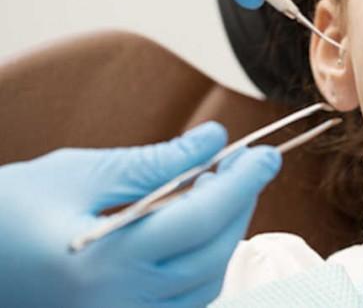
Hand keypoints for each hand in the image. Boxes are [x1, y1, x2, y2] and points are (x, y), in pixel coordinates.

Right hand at [0, 122, 280, 307]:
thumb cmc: (9, 212)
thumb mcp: (80, 172)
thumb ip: (157, 161)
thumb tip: (215, 141)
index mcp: (104, 263)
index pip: (200, 218)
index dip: (242, 182)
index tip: (266, 154)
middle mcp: (118, 305)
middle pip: (212, 253)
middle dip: (240, 204)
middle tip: (249, 164)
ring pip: (205, 282)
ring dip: (225, 234)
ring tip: (220, 188)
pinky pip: (184, 300)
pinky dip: (202, 262)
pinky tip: (196, 226)